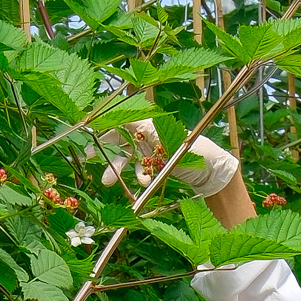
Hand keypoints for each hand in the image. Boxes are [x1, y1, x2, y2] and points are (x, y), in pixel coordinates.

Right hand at [99, 118, 239, 198]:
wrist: (213, 172)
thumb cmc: (197, 152)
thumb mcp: (170, 141)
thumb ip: (147, 131)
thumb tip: (124, 116)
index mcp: (150, 123)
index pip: (120, 119)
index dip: (103, 125)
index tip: (87, 131)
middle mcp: (148, 133)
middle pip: (118, 138)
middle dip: (103, 149)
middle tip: (87, 158)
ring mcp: (151, 149)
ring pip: (126, 157)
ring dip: (117, 169)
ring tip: (108, 183)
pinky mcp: (155, 163)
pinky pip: (139, 169)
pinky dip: (138, 176)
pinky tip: (143, 183)